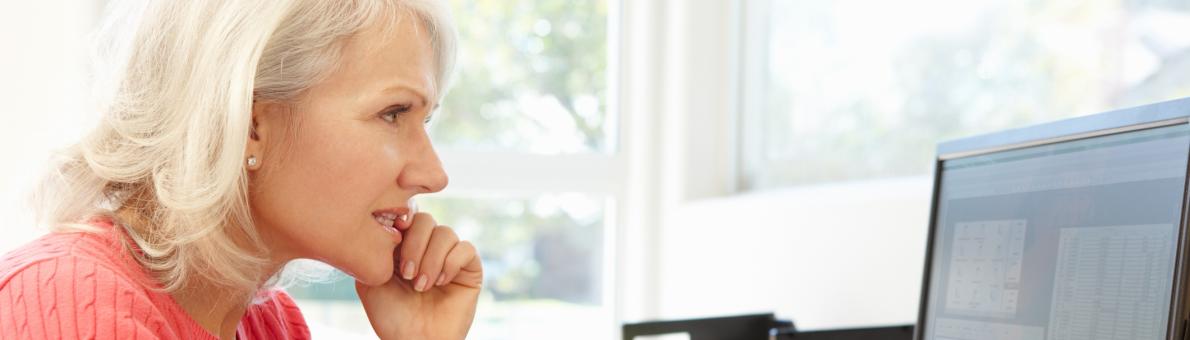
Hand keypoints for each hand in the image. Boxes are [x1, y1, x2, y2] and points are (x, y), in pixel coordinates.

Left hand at [356, 212, 482, 339]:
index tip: (396, 231)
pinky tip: (441, 282)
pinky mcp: (470, 269)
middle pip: (426, 220)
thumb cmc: (391, 317)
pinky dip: (451, 263)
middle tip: (407, 273)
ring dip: (431, 259)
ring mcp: (450, 257)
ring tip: (421, 286)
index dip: (402, 219)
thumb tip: (391, 226)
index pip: (406, 217)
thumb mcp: (370, 280)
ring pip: (446, 233)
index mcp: (404, 246)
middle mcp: (428, 247)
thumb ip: (375, 251)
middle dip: (415, 244)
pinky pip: (466, 249)